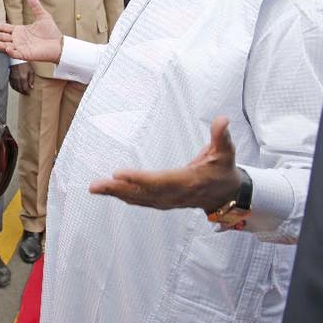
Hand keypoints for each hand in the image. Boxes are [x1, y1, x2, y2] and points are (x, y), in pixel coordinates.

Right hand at [0, 0, 62, 62]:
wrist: (59, 44)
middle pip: (1, 36)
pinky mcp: (26, 54)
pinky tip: (6, 47)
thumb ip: (35, 6)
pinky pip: (15, 53)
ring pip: (5, 45)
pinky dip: (10, 51)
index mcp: (20, 31)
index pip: (4, 28)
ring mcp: (21, 47)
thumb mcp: (43, 15)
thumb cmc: (51, 32)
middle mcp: (18, 39)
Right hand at [9, 63, 34, 94]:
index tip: (28, 93)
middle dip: (23, 92)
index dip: (27, 92)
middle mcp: (17, 80)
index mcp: (23, 78)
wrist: (17, 60)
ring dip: (18, 90)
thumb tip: (31, 87)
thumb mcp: (31, 71)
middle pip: (20, 89)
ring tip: (21, 91)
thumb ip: (31, 79)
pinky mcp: (10, 78)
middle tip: (25, 93)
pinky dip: (14, 87)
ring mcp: (13, 79)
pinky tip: (17, 87)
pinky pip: (12, 85)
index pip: (25, 88)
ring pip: (15, 88)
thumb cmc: (25, 65)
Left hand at [89, 116, 241, 212]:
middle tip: (96, 185)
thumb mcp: (226, 152)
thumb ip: (221, 136)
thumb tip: (222, 120)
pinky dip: (123, 197)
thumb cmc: (223, 170)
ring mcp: (168, 200)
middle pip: (142, 193)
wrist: (227, 195)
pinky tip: (108, 192)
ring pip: (138, 198)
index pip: (160, 181)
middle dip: (118, 189)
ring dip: (115, 193)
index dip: (139, 179)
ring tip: (95, 188)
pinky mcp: (163, 202)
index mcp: (188, 182)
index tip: (118, 173)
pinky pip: (140, 201)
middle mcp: (175, 194)